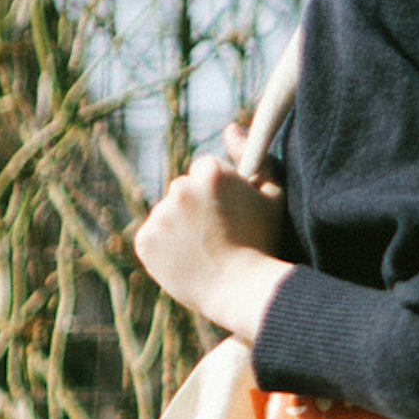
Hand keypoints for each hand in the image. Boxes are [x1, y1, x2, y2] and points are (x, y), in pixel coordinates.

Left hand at [131, 153, 292, 339]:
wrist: (242, 291)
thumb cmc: (264, 244)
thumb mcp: (273, 197)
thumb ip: (256, 157)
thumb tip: (231, 127)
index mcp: (209, 172)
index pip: (205, 172)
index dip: (220, 195)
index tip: (231, 217)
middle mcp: (179, 188)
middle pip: (184, 192)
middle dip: (197, 209)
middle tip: (218, 238)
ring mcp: (160, 215)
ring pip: (167, 216)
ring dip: (180, 229)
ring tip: (204, 253)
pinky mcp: (145, 241)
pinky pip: (152, 239)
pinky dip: (164, 249)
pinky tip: (187, 262)